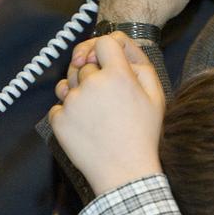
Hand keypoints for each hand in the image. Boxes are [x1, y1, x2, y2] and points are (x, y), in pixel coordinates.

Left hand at [48, 33, 164, 195]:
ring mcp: (73, 102)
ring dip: (78, 93)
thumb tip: (118, 44)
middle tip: (107, 101)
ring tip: (96, 115)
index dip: (104, 51)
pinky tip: (86, 127)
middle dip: (92, 76)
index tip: (106, 63)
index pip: (103, 42)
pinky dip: (68, 115)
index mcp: (118, 75)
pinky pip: (58, 106)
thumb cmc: (143, 134)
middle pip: (84, 65)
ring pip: (68, 84)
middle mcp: (92, 84)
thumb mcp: (155, 95)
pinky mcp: (59, 120)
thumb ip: (139, 62)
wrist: (124, 172)